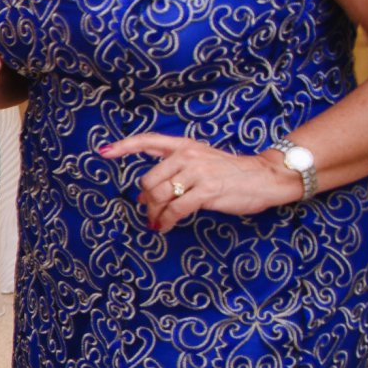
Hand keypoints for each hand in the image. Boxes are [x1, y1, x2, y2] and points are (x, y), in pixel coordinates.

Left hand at [99, 133, 299, 232]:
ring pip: (159, 196)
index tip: (103, 153)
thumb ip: (175, 166)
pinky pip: (175, 210)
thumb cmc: (230, 172)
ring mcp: (197, 173)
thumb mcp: (201, 158)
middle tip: (150, 211)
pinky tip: (165, 227)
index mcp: (184, 145)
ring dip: (155, 213)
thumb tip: (146, 191)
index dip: (124, 147)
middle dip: (146, 200)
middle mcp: (187, 155)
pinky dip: (166, 221)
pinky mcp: (206, 192)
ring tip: (157, 222)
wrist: (264, 177)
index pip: (147, 141)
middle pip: (148, 180)